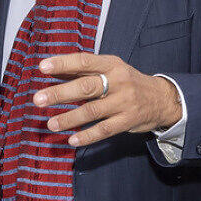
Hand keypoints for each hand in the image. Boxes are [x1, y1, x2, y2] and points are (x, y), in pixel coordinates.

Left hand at [34, 53, 182, 146]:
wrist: (162, 98)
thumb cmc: (127, 82)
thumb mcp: (111, 69)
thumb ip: (84, 71)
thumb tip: (52, 71)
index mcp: (112, 64)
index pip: (85, 61)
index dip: (63, 63)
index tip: (42, 67)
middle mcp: (118, 81)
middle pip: (86, 86)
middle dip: (60, 93)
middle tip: (38, 99)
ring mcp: (124, 102)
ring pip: (93, 111)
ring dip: (69, 118)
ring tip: (50, 124)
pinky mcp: (128, 121)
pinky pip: (105, 130)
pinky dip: (88, 135)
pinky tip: (72, 139)